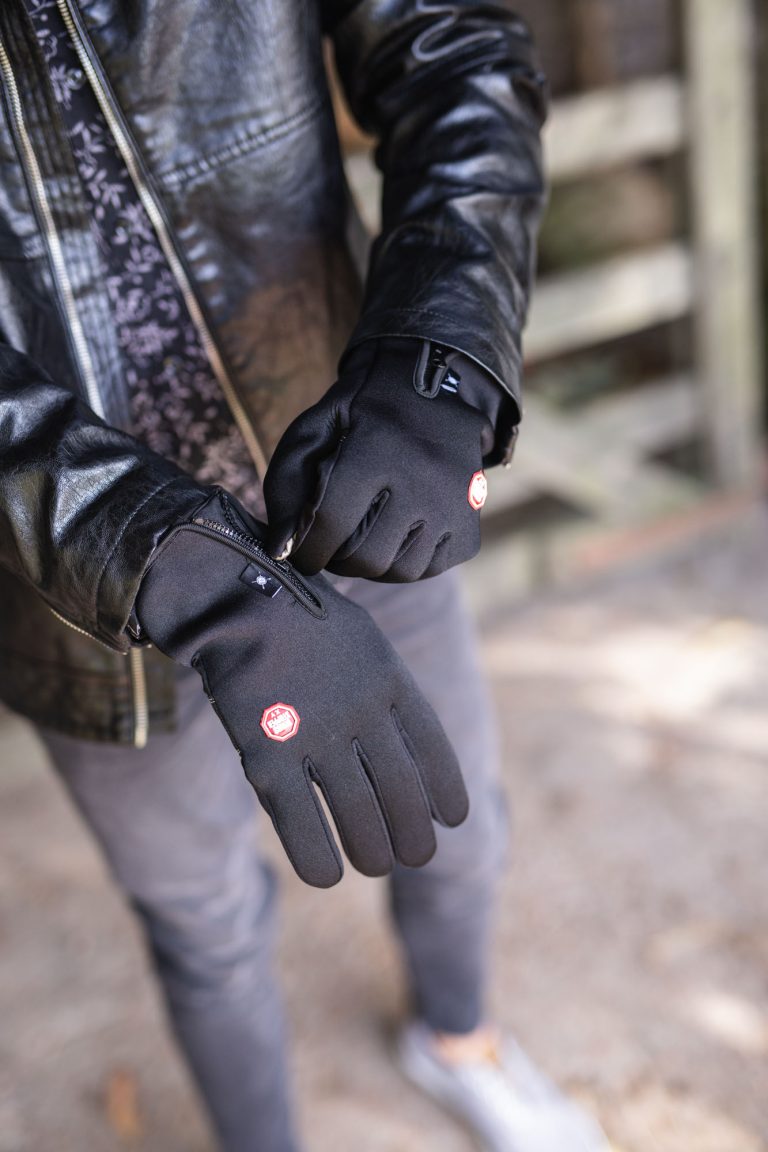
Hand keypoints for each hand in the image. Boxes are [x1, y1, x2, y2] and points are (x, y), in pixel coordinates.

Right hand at [135, 489, 468, 886]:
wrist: (236, 598)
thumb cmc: (299, 616)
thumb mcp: (362, 639)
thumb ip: (384, 686)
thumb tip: (404, 735)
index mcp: (389, 680)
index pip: (434, 751)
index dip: (447, 792)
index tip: (453, 820)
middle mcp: (361, 712)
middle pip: (402, 794)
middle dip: (414, 837)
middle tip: (416, 858)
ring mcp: (315, 735)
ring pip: (358, 815)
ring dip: (373, 852)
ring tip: (376, 866)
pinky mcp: (267, 754)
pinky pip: (300, 821)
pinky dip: (316, 856)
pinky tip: (325, 876)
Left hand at [263, 337, 495, 580]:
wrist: (434, 388)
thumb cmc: (360, 414)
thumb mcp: (315, 429)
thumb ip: (287, 486)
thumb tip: (281, 548)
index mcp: (376, 447)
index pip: (330, 522)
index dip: (305, 548)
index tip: (298, 551)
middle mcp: (423, 478)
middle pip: (365, 555)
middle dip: (336, 559)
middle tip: (331, 542)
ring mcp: (454, 505)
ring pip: (399, 570)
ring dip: (370, 564)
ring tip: (361, 539)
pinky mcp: (471, 526)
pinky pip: (429, 569)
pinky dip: (405, 563)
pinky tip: (395, 537)